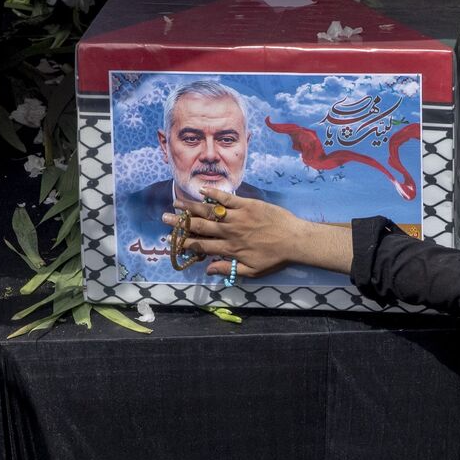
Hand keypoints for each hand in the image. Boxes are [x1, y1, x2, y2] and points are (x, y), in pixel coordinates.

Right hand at [162, 188, 304, 278]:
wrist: (295, 240)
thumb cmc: (275, 257)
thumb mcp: (252, 270)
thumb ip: (229, 269)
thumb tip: (208, 270)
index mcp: (230, 249)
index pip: (202, 246)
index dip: (185, 243)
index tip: (173, 240)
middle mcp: (229, 232)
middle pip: (200, 227)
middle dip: (180, 223)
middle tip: (165, 218)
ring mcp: (237, 217)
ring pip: (209, 211)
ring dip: (191, 207)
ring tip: (176, 202)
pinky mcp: (247, 205)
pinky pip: (227, 198)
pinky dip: (213, 193)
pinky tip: (201, 189)